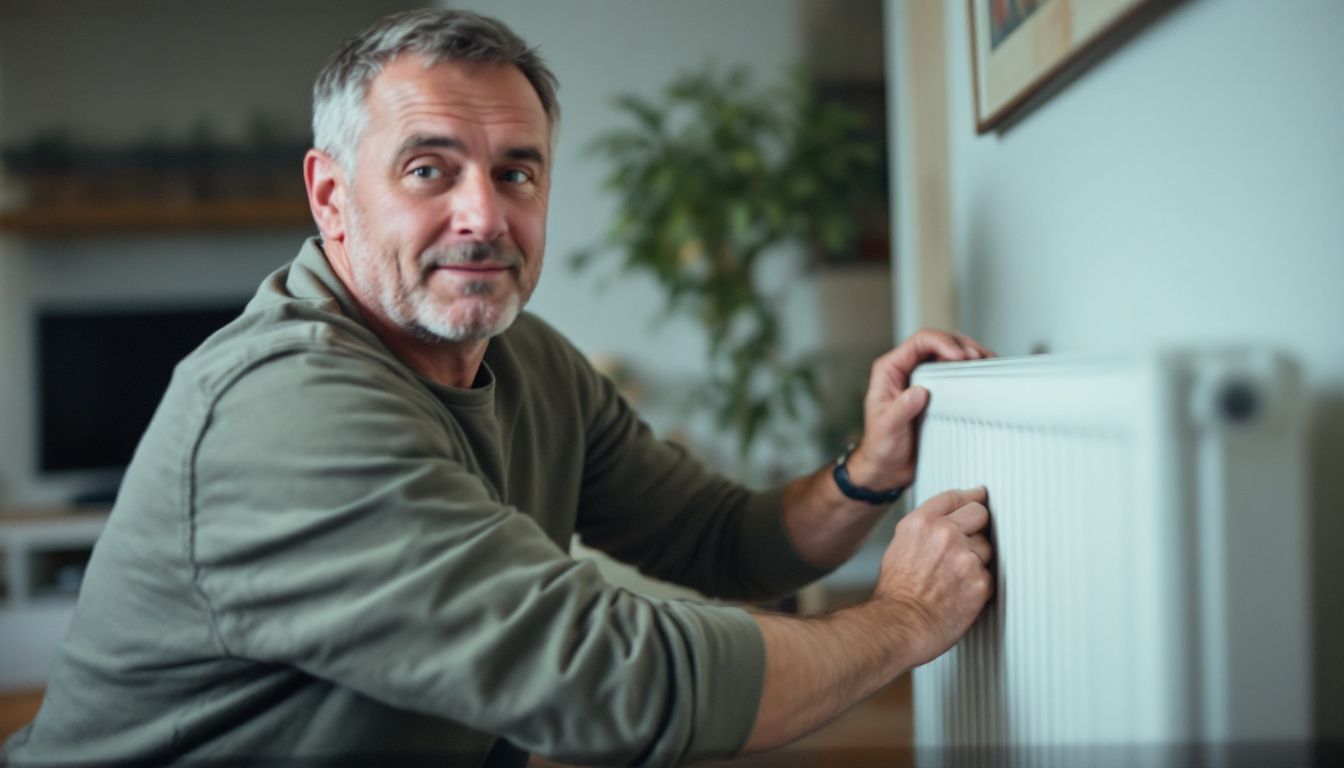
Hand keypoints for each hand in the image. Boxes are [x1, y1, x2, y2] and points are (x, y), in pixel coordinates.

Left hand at [847, 329, 993, 488]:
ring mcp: (923, 379)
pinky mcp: (937, 392)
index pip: (919, 342)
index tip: (959, 357)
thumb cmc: (881, 447)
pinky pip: (955, 373)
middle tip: (980, 359)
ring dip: (970, 355)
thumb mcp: (888, 429)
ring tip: (988, 362)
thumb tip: (920, 391)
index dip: (942, 342)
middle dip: (961, 345)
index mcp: (890, 370)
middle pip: (938, 342)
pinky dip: (971, 371)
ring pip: (949, 355)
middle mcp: (907, 369)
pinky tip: (984, 375)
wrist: (888, 467)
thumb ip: (901, 410)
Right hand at [872, 487, 993, 667]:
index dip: (969, 497)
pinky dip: (978, 584)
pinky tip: (959, 592)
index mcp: (921, 522)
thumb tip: (947, 522)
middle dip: (978, 525)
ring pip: (987, 547)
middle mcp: (945, 534)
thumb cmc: (896, 592)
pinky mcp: (980, 581)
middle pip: (979, 513)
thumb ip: (925, 529)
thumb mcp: (900, 546)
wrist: (900, 624)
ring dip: (977, 559)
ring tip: (954, 577)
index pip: (955, 497)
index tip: (978, 497)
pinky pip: (989, 574)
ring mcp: (965, 557)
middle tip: (970, 541)